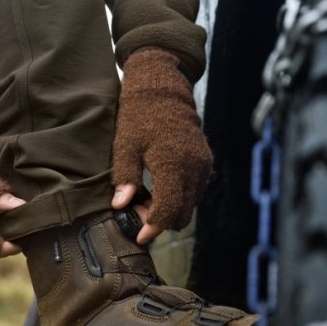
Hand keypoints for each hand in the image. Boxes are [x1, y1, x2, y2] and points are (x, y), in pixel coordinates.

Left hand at [111, 49, 211, 242]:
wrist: (164, 90)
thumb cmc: (140, 116)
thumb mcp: (125, 145)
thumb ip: (125, 177)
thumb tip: (120, 206)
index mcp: (172, 164)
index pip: (169, 210)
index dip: (154, 227)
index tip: (139, 236)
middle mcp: (193, 168)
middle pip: (183, 214)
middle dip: (161, 221)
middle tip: (137, 215)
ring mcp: (203, 166)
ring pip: (190, 205)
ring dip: (171, 211)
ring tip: (146, 201)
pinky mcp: (205, 163)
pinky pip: (195, 192)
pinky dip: (179, 199)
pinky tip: (160, 191)